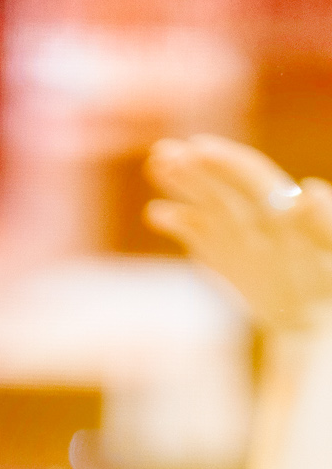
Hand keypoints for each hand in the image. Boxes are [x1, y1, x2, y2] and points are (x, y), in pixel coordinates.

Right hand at [147, 134, 331, 331]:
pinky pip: (203, 238)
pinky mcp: (231, 261)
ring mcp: (243, 238)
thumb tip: (308, 191)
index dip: (225, 163)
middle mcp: (261, 217)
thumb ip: (322, 223)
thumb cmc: (329, 284)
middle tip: (161, 152)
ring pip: (209, 205)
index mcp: (285, 210)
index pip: (252, 177)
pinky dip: (180, 224)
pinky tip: (155, 212)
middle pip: (224, 186)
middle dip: (194, 168)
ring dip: (183, 185)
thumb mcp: (330, 248)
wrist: (318, 320)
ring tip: (155, 164)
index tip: (196, 148)